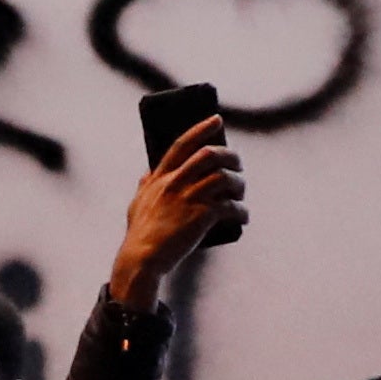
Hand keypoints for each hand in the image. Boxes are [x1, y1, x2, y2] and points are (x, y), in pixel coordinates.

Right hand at [108, 117, 244, 305]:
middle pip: (209, 155)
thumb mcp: (136, 204)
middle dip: (230, 155)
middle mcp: (175, 183)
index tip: (217, 120)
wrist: (142, 259)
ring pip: (224, 178)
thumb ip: (144, 186)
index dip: (201, 129)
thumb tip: (147, 173)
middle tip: (238, 163)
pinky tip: (244, 217)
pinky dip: (242, 211)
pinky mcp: (201, 216)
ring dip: (239, 184)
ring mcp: (189, 198)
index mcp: (160, 177)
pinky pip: (231, 206)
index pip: (182, 144)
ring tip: (241, 194)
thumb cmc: (139, 234)